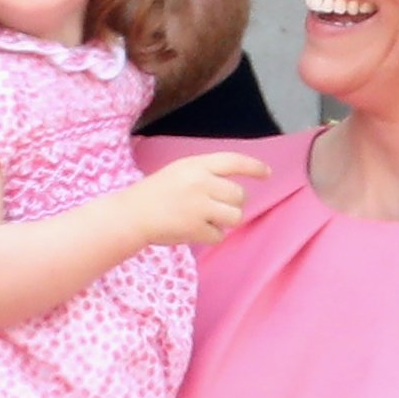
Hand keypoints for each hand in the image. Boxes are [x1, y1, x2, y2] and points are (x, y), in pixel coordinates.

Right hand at [130, 152, 270, 246]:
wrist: (132, 214)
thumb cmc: (155, 193)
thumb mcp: (179, 172)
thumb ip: (206, 175)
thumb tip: (235, 191)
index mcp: (196, 165)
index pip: (233, 161)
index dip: (253, 167)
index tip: (266, 173)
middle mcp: (201, 183)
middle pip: (239, 195)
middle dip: (232, 204)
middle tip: (214, 208)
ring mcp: (199, 206)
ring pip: (234, 216)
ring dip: (224, 221)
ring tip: (205, 220)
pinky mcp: (196, 228)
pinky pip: (219, 235)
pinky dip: (210, 236)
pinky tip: (194, 230)